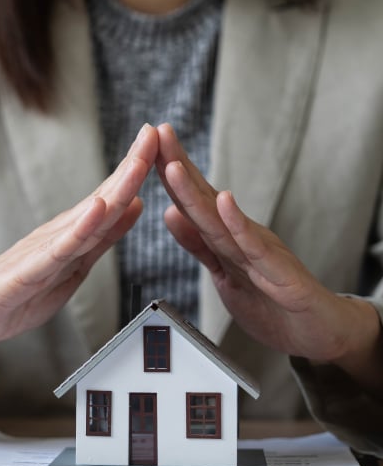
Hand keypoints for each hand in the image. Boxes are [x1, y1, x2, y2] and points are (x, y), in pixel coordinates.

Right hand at [0, 124, 158, 398]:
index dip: (135, 170)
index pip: (109, 198)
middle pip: (102, 198)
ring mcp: (42, 250)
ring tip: (137, 161)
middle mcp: (58, 233)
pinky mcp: (27, 272)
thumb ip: (103, 238)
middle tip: (154, 133)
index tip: (159, 141)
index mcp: (72, 234)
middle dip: (131, 166)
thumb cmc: (20, 292)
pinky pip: (58, 249)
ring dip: (113, 187)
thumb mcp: (74, 266)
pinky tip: (97, 208)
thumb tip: (136, 205)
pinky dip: (80, 228)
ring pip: (86, 218)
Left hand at [155, 123, 382, 390]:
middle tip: (159, 134)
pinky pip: (254, 247)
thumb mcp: (223, 272)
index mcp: (227, 237)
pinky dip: (237, 224)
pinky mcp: (279, 273)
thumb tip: (169, 214)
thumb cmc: (271, 301)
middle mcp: (242, 236)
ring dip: (196, 191)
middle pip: (203, 199)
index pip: (193, 201)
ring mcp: (261, 252)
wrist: (318, 331)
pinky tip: (224, 201)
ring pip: (221, 219)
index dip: (169, 175)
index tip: (148, 147)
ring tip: (174, 165)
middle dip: (178, 167)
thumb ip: (198, 244)